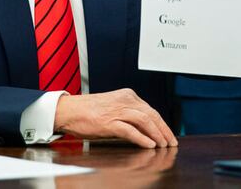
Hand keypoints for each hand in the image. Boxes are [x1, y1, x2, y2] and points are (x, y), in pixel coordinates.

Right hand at [54, 89, 177, 148]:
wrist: (68, 110)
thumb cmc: (88, 111)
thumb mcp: (113, 106)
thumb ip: (128, 114)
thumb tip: (146, 129)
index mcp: (127, 95)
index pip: (151, 110)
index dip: (162, 124)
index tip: (169, 135)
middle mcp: (125, 100)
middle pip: (152, 115)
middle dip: (164, 130)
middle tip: (171, 143)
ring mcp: (117, 111)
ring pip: (145, 121)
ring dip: (157, 134)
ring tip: (163, 145)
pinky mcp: (109, 122)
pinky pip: (130, 130)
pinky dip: (142, 138)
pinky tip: (149, 145)